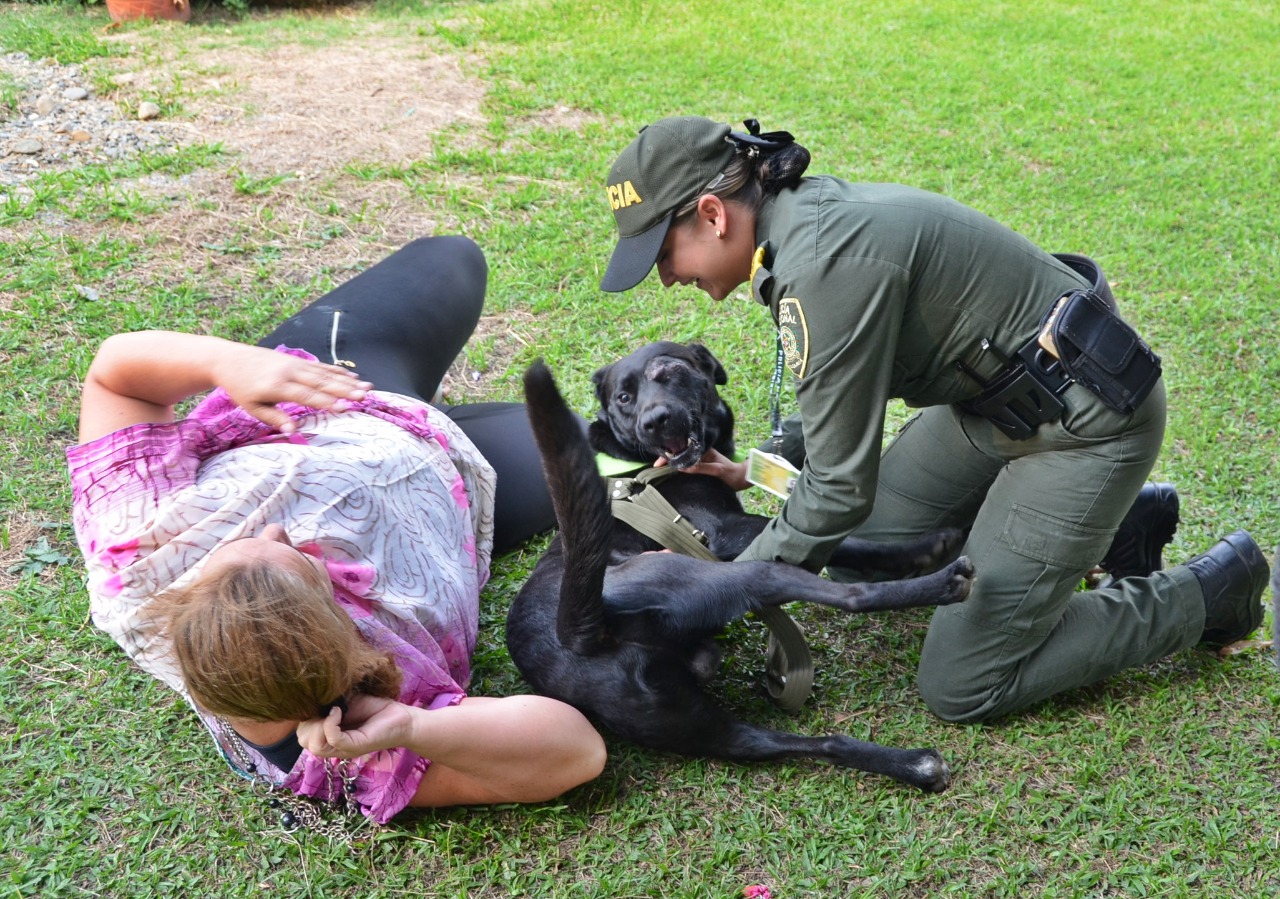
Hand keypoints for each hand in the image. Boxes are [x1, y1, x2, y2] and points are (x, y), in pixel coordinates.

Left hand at [213, 344, 370, 432]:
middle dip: (344, 390)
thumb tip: (293, 430)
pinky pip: (321, 366)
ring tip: (367, 387)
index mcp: (277, 386)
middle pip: (321, 383)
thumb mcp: (252, 407)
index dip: (326, 402)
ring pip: (325, 374)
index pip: (306, 396)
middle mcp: (289, 373)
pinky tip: (352, 377)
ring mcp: (295, 364)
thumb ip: (273, 417)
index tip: (345, 408)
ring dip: (347, 381)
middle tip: (364, 396)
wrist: (228, 358)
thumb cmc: (240, 388)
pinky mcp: (297, 360)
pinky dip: (338, 372)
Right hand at [295, 693, 410, 758]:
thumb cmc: (374, 709)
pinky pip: (333, 740)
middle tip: (325, 710)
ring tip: (334, 712)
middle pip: (303, 741)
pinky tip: (339, 712)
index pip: (301, 734)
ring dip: (318, 725)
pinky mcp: (355, 746)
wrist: (401, 716)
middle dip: (309, 722)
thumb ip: (327, 703)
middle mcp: (333, 746)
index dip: (303, 718)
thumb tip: (310, 695)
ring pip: (314, 746)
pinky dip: (331, 724)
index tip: (317, 703)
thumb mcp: (345, 702)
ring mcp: (343, 748)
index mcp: (327, 735)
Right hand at [654, 447, 749, 490]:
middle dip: (667, 459)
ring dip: (671, 464)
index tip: (659, 463)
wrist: (741, 479)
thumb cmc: (731, 474)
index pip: (682, 449)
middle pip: (679, 453)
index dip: (669, 455)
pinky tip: (670, 474)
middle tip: (654, 469)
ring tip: (658, 471)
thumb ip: (701, 468)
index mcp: (703, 449)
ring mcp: (699, 460)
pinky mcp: (699, 467)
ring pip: (681, 460)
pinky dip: (677, 469)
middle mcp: (699, 453)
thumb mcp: (717, 471)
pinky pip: (686, 466)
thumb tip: (683, 467)